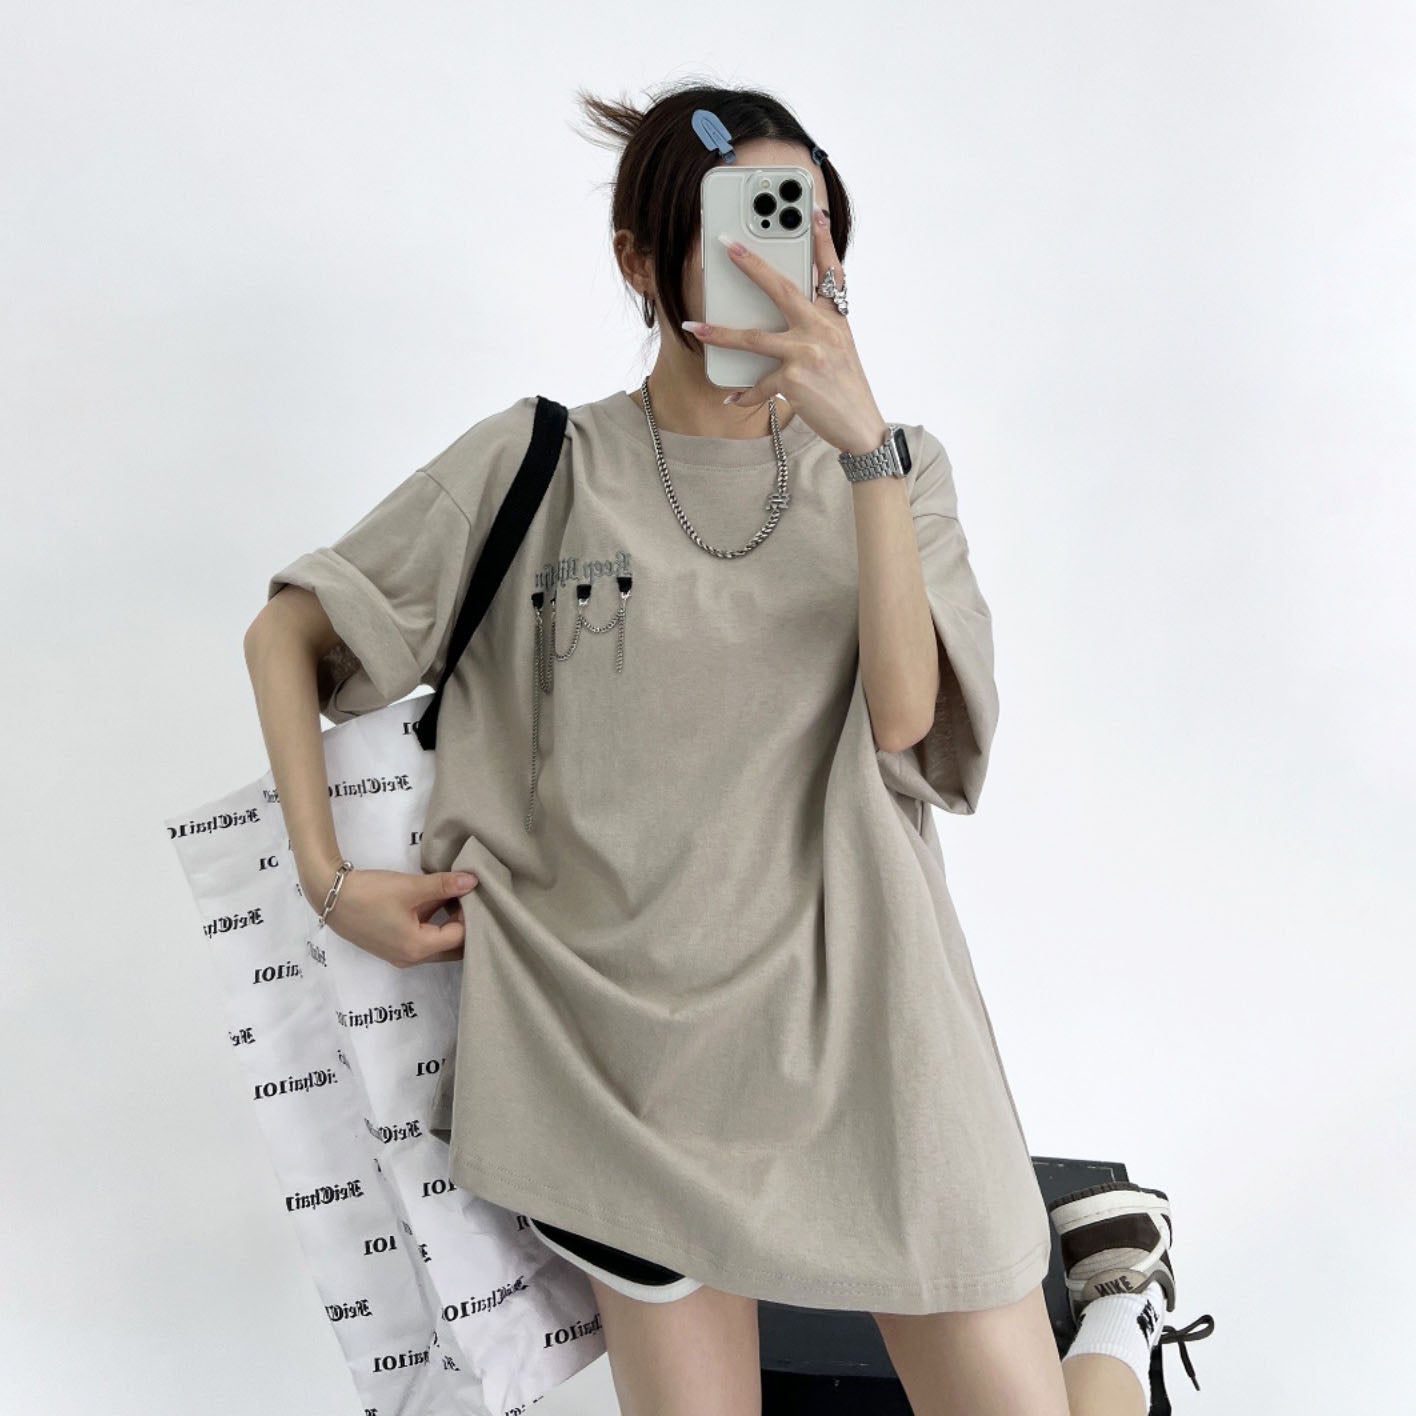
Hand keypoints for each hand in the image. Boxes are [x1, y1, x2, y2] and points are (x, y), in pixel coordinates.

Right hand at [320, 867, 477, 967]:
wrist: (330, 897)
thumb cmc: (370, 894)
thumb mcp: (410, 887)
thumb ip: (444, 885)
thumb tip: (473, 881)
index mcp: (418, 948)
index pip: (460, 937)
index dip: (470, 914)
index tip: (471, 893)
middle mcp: (412, 958)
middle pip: (452, 947)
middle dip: (465, 925)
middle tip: (471, 899)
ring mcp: (401, 954)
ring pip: (437, 943)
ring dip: (449, 923)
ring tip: (456, 896)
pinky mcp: (393, 945)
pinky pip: (423, 939)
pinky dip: (433, 923)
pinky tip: (436, 900)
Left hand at [680, 205, 890, 456]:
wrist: (860, 425)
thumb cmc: (845, 387)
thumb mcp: (839, 348)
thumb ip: (817, 326)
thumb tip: (782, 316)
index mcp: (835, 318)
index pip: (831, 271)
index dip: (823, 240)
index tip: (815, 211)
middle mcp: (823, 329)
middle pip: (782, 288)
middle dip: (751, 265)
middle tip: (727, 245)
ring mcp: (809, 352)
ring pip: (755, 337)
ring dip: (721, 334)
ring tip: (696, 328)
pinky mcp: (796, 379)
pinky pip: (759, 383)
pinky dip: (744, 394)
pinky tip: (731, 399)